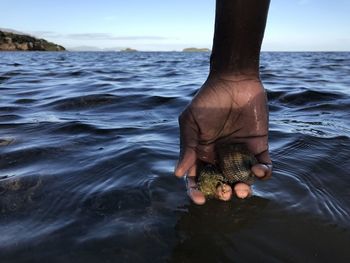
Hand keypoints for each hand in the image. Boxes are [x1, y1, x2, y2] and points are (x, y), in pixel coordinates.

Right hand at [175, 74, 271, 203]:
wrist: (234, 81)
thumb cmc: (208, 100)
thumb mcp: (191, 122)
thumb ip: (187, 147)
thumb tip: (179, 173)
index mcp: (202, 152)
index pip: (198, 177)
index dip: (197, 191)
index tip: (201, 199)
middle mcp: (220, 156)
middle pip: (221, 182)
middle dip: (222, 192)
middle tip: (225, 192)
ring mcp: (240, 152)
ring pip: (242, 179)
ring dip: (242, 189)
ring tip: (241, 188)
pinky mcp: (258, 146)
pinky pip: (262, 166)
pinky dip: (262, 173)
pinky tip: (258, 171)